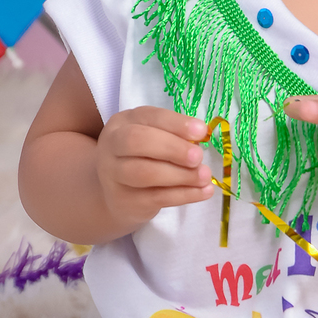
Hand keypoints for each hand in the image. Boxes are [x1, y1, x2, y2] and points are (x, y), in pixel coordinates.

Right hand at [95, 107, 212, 232]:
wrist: (118, 194)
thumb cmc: (143, 157)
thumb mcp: (154, 138)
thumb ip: (174, 135)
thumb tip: (202, 136)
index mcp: (123, 122)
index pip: (149, 117)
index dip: (176, 124)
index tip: (201, 131)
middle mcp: (112, 145)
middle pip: (137, 141)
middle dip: (173, 148)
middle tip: (198, 157)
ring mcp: (114, 174)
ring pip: (145, 173)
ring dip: (181, 175)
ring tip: (205, 176)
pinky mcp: (124, 200)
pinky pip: (157, 197)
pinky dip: (184, 194)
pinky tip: (203, 191)